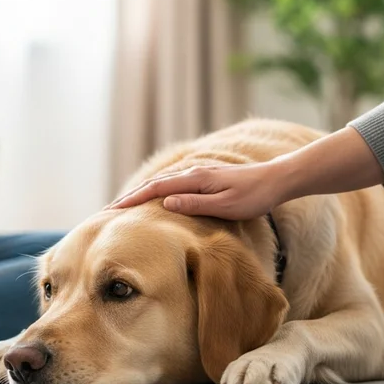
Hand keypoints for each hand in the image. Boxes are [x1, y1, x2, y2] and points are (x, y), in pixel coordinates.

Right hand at [107, 160, 284, 219]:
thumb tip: (165, 203)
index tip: (112, 210)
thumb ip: (195, 204)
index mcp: (195, 179)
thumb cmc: (254, 196)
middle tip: (107, 210)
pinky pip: (172, 185)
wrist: (276, 180)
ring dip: (141, 194)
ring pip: (162, 184)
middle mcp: (193, 173)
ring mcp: (198, 174)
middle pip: (153, 184)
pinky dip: (156, 192)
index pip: (155, 189)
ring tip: (123, 206)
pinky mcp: (204, 179)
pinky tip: (153, 200)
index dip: (132, 199)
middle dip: (130, 196)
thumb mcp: (225, 205)